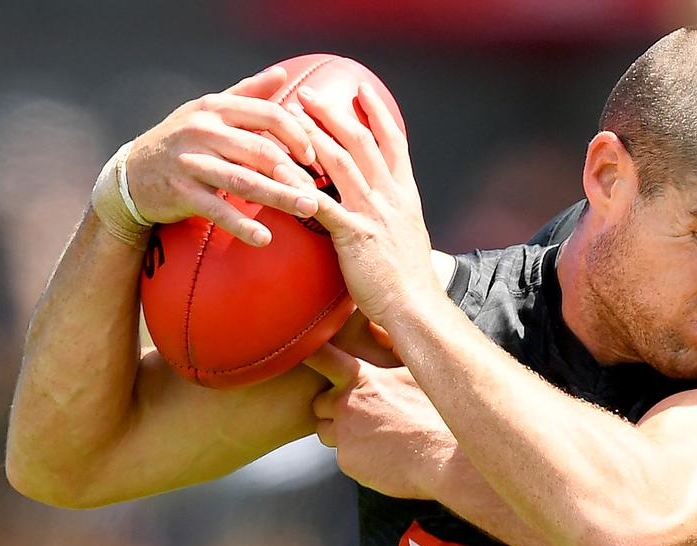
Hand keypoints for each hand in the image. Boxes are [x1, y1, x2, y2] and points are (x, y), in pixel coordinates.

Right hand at [126, 66, 321, 245]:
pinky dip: (243, 225)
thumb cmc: (181, 140)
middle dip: (295, 172)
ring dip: (281, 196)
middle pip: (261, 150)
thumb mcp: (208, 110)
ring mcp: (191, 162)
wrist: (130, 174)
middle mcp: (203, 131)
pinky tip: (264, 238)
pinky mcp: (181, 192)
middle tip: (321, 191)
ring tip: (309, 209)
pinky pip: (218, 210)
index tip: (313, 157)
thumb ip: (246, 93)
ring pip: (245, 180)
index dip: (296, 135)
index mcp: (216, 108)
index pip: (267, 115)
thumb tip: (281, 73)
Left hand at [289, 83, 441, 326]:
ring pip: (342, 162)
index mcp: (405, 194)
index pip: (393, 142)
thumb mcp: (409, 235)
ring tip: (291, 117)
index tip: (360, 89)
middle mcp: (391, 197)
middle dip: (335, 113)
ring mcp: (373, 214)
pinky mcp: (354, 235)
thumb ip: (394, 213)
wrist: (416, 306)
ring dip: (314, 135)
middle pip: (362, 142)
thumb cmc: (409, 279)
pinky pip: (322, 203)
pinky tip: (280, 171)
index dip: (376, 113)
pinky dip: (300, 185)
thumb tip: (382, 204)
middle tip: (310, 93)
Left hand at [305, 342, 455, 499]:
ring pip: (327, 433)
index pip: (321, 357)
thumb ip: (396, 354)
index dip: (308, 353)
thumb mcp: (419, 373)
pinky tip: (385, 456)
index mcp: (362, 379)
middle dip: (333, 407)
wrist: (444, 455)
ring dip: (342, 433)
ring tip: (374, 436)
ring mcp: (344, 435)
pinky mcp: (347, 461)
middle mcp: (346, 404)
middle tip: (360, 413)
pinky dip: (360, 457)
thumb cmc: (438, 411)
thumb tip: (388, 332)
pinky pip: (345, 457)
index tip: (300, 352)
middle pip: (319, 403)